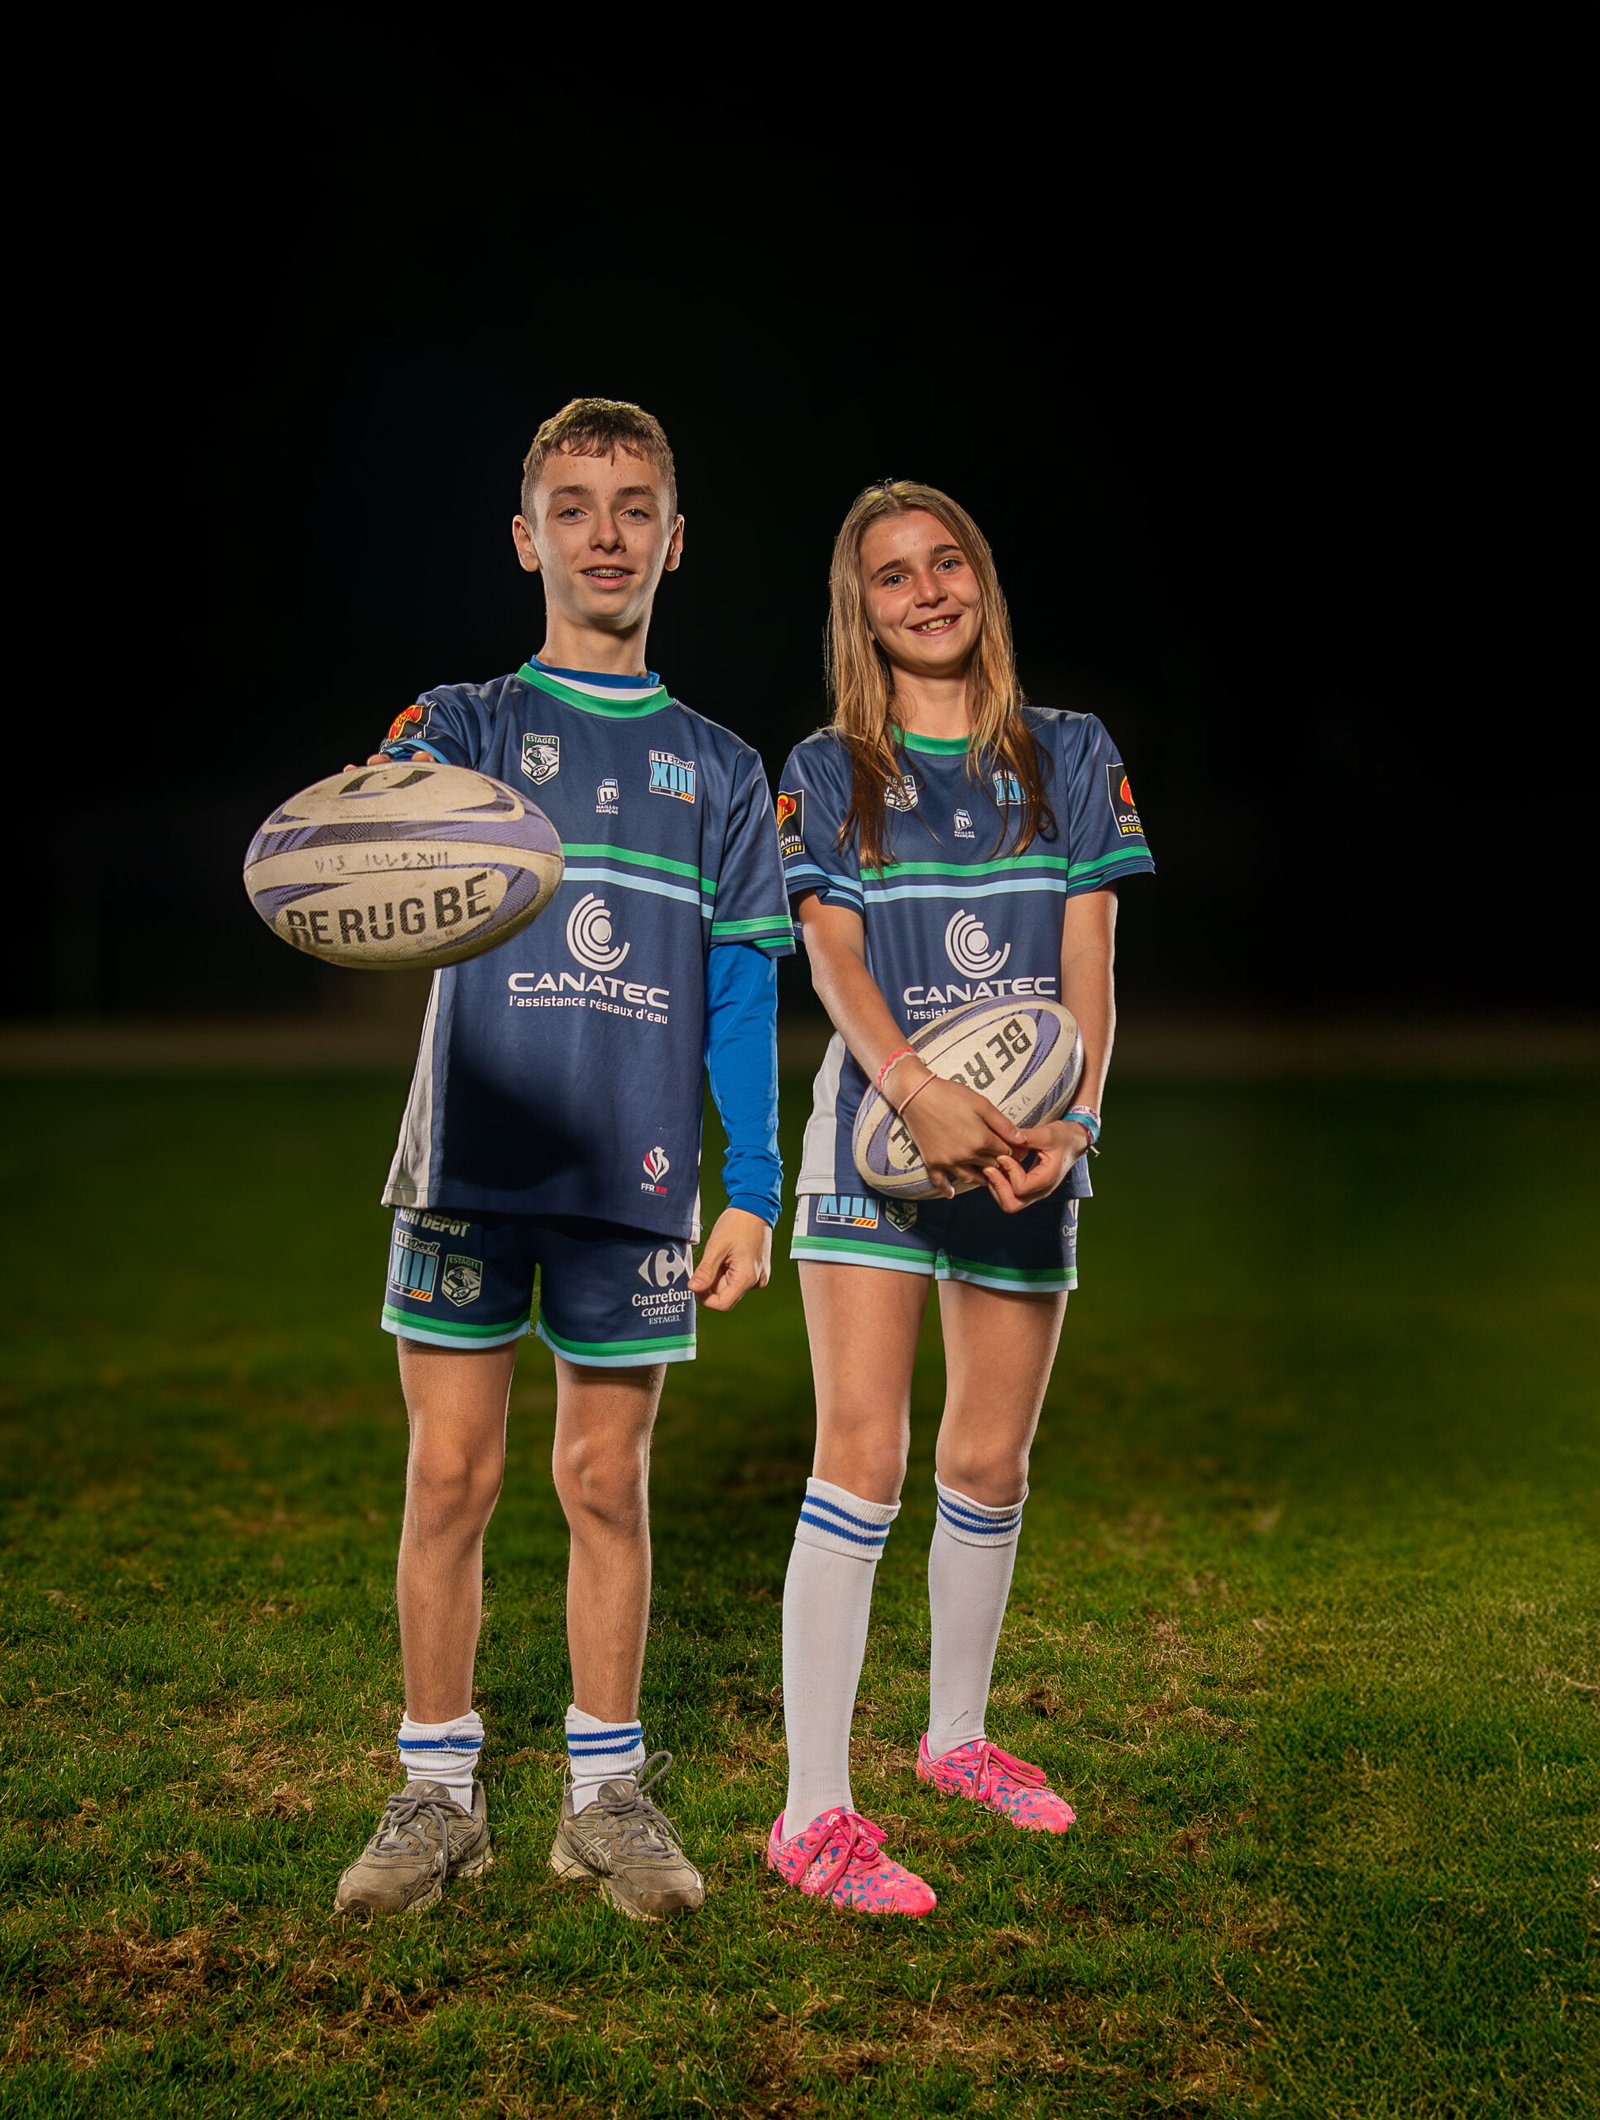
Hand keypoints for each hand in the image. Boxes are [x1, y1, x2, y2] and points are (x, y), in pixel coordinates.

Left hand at [688, 1208, 772, 1310]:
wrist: (755, 1207)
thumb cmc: (737, 1224)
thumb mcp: (716, 1248)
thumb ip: (705, 1271)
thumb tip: (693, 1289)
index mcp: (747, 1278)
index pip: (722, 1304)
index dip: (705, 1297)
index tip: (697, 1283)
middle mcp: (757, 1281)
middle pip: (727, 1295)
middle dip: (714, 1281)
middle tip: (712, 1260)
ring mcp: (759, 1276)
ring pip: (732, 1286)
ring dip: (721, 1275)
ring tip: (723, 1254)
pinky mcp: (759, 1270)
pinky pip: (739, 1278)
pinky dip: (730, 1270)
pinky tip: (731, 1254)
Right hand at [899, 1073, 1025, 1199]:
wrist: (917, 1095)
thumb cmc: (951, 1095)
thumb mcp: (982, 1104)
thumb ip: (1003, 1124)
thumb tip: (1022, 1140)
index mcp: (982, 1140)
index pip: (1005, 1153)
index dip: (1012, 1151)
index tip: (1015, 1150)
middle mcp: (967, 1155)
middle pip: (990, 1166)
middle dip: (998, 1164)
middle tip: (1003, 1162)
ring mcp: (948, 1161)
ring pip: (970, 1177)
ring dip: (981, 1177)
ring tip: (987, 1176)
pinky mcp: (932, 1161)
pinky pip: (940, 1181)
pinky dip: (946, 1189)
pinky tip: (951, 1194)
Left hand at [980, 1120, 1091, 1213]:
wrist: (1074, 1141)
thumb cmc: (1064, 1137)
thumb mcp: (1048, 1133)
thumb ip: (1028, 1137)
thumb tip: (1008, 1137)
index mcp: (1047, 1178)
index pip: (1021, 1187)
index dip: (1009, 1172)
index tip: (1004, 1155)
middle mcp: (1041, 1190)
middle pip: (1012, 1204)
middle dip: (997, 1187)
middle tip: (990, 1168)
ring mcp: (1035, 1192)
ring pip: (1009, 1203)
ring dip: (996, 1187)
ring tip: (991, 1168)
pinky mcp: (1029, 1189)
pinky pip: (1010, 1196)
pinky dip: (999, 1185)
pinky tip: (996, 1169)